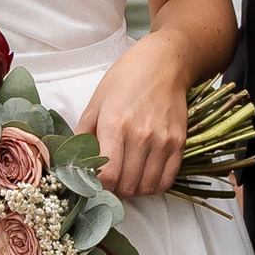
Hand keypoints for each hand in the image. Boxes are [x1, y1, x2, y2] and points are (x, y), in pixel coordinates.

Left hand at [78, 34, 189, 196]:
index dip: (98, 186)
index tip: (94, 181)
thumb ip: (84, 135)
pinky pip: (167, 180)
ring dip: (133, 190)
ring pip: (146, 187)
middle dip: (114, 190)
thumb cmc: (125, 79)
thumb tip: (75, 163)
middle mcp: (141, 136)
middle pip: (127, 185)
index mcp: (115, 124)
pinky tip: (144, 177)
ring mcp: (163, 141)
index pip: (107, 175)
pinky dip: (153, 186)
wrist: (164, 63)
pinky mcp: (179, 143)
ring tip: (126, 179)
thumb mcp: (96, 102)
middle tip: (109, 182)